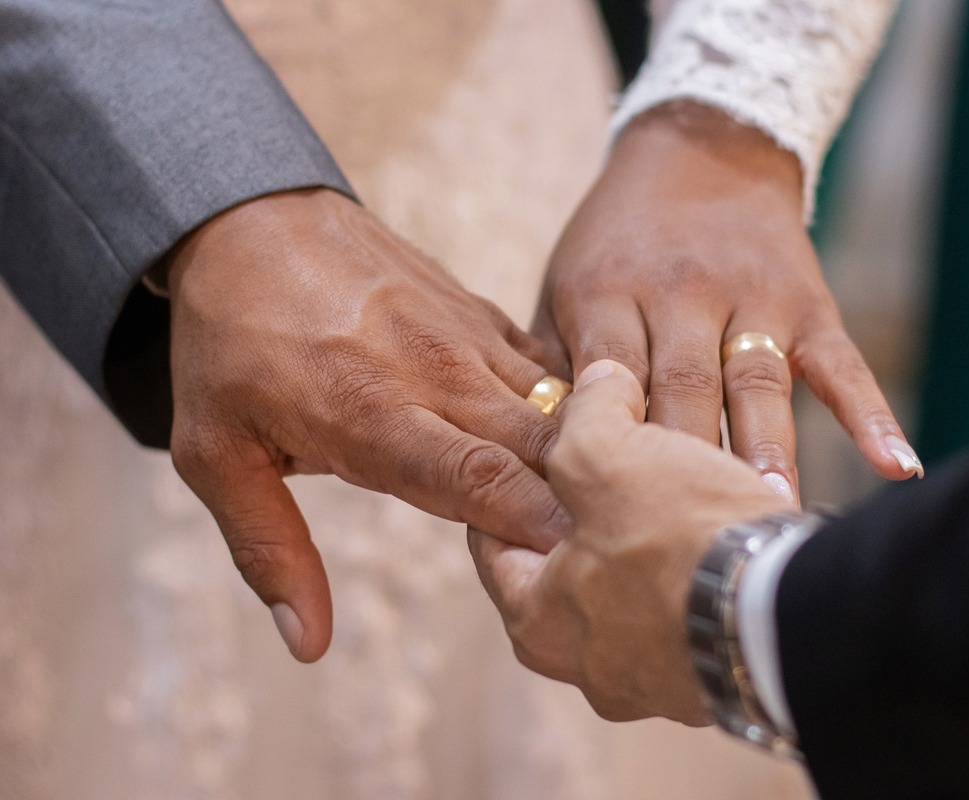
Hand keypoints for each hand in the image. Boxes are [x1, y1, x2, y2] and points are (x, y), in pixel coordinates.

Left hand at [168, 188, 568, 661]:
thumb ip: (269, 549)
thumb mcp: (217, 455)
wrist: (251, 220)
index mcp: (373, 414)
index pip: (482, 480)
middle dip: (578, 500)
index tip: (572, 569)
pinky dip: (566, 405)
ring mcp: (465, 334)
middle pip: (541, 446)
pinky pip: (545, 364)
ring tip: (602, 500)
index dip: (536, 527)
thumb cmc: (230, 347)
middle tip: (603, 548)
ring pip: (557, 403)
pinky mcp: (480, 310)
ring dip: (582, 454)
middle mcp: (435, 371)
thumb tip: (309, 646)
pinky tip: (574, 436)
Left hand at [468, 360, 790, 724]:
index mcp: (535, 621)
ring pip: (633, 587)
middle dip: (587, 508)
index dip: (515, 476)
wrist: (793, 613)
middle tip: (613, 456)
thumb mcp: (607, 454)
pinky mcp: (712, 679)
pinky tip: (718, 528)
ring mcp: (652, 683)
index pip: (494, 538)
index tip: (539, 438)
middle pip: (567, 564)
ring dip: (648, 538)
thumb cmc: (678, 540)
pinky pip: (689, 608)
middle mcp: (584, 666)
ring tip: (674, 484)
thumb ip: (585, 413)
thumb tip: (598, 382)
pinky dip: (696, 568)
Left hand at [533, 101, 921, 499]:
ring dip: (766, 452)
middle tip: (692, 545)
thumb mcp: (565, 284)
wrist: (701, 148)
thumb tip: (538, 459)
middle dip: (687, 468)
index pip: (610, 383)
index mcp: (608, 294)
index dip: (612, 454)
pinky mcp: (809, 302)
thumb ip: (556, 364)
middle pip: (683, 391)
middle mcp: (681, 294)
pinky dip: (869, 413)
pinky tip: (894, 466)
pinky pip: (842, 363)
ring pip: (757, 384)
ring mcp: (752, 297)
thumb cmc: (617, 240)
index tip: (611, 527)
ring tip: (769, 516)